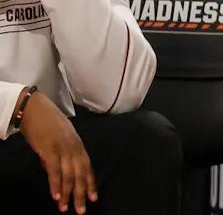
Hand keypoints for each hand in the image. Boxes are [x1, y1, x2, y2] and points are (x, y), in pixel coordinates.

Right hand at [18, 91, 94, 212]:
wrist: (36, 110)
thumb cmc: (47, 123)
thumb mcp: (59, 139)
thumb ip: (59, 155)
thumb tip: (53, 171)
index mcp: (78, 145)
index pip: (88, 167)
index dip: (91, 183)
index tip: (94, 198)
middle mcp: (74, 147)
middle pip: (81, 174)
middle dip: (82, 194)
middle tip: (81, 210)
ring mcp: (63, 149)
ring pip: (69, 175)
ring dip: (68, 193)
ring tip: (66, 208)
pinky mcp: (50, 150)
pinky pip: (55, 170)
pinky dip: (56, 184)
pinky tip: (56, 196)